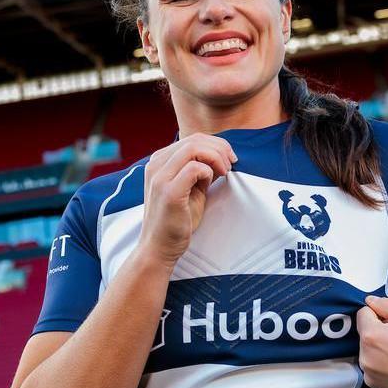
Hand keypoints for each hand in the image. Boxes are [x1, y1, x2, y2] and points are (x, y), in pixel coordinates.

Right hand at [139, 134, 236, 264]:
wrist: (159, 248)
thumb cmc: (177, 221)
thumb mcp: (191, 189)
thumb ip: (201, 171)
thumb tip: (221, 157)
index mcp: (159, 162)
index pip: (191, 139)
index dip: (216, 144)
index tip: (230, 159)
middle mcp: (155, 165)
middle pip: (194, 140)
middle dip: (220, 148)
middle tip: (232, 164)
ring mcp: (159, 177)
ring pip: (193, 148)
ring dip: (216, 157)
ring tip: (225, 171)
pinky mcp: (168, 192)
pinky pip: (194, 168)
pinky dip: (208, 171)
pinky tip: (211, 182)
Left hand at [356, 295, 387, 387]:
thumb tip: (370, 301)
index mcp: (372, 337)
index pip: (363, 314)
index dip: (381, 313)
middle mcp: (366, 359)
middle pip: (365, 334)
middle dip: (381, 332)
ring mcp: (371, 377)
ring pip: (370, 352)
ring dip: (382, 349)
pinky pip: (375, 369)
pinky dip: (385, 365)